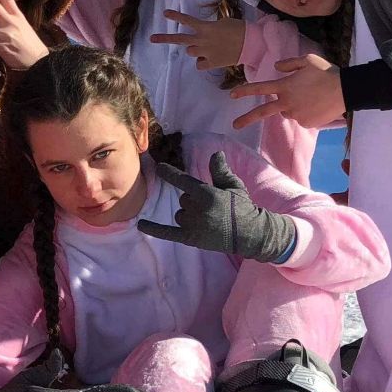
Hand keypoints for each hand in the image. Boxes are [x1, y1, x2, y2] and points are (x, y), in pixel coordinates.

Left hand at [137, 152, 295, 262]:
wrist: (250, 234)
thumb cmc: (243, 207)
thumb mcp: (234, 186)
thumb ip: (220, 171)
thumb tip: (215, 153)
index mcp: (205, 194)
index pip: (182, 180)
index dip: (169, 173)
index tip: (158, 167)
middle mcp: (196, 209)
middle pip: (183, 199)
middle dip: (193, 201)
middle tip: (212, 208)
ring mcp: (192, 225)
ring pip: (179, 215)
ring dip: (188, 215)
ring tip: (208, 220)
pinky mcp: (190, 239)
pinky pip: (168, 233)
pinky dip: (154, 229)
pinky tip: (140, 225)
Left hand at [150, 10, 245, 73]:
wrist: (252, 44)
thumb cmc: (240, 30)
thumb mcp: (223, 23)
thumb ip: (209, 28)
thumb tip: (204, 34)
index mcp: (206, 28)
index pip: (188, 20)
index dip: (176, 16)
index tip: (165, 13)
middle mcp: (202, 40)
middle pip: (180, 39)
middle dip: (165, 39)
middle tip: (152, 38)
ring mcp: (205, 52)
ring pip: (191, 53)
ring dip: (196, 50)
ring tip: (209, 47)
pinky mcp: (211, 63)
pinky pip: (200, 65)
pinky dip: (203, 62)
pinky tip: (212, 58)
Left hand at [229, 54, 345, 129]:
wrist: (346, 90)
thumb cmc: (326, 72)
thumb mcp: (307, 60)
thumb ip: (289, 64)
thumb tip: (276, 67)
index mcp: (285, 87)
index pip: (260, 89)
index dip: (245, 91)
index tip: (232, 95)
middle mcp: (287, 103)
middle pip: (263, 112)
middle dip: (247, 119)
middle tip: (234, 125)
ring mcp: (296, 115)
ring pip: (288, 112)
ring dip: (293, 106)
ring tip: (311, 96)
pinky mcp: (306, 123)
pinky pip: (301, 118)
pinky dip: (306, 112)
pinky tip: (317, 104)